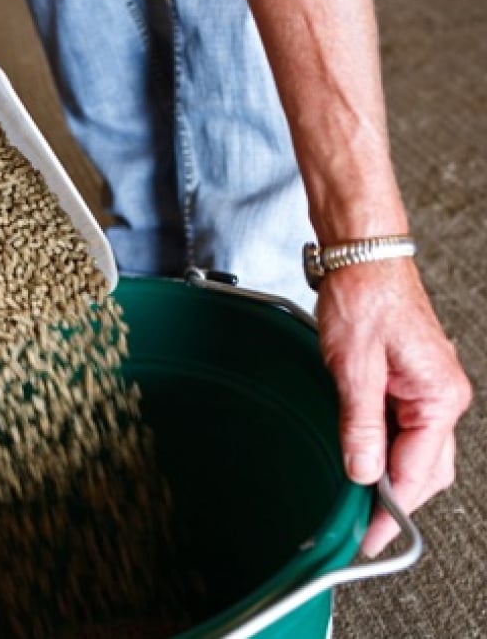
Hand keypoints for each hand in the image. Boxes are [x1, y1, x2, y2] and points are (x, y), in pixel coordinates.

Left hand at [316, 258, 471, 555]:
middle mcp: (440, 395)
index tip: (370, 536)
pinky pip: (400, 425)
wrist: (362, 257)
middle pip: (424, 466)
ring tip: (355, 492)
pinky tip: (360, 451)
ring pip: (412, 448)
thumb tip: (362, 472)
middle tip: (360, 522)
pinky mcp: (407, 378)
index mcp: (438, 396)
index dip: (393, 510)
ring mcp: (425, 387)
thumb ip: (359, 424)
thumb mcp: (354, 368)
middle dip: (394, 497)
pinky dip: (382, 445)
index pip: (419, 472)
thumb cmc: (364, 298)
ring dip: (386, 471)